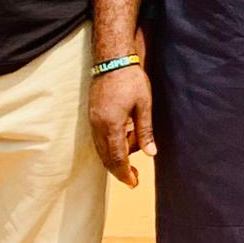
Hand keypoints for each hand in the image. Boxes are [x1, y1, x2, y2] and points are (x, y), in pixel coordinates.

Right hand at [90, 62, 155, 184]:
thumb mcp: (144, 105)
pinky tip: (120, 145)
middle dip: (119, 171)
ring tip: (131, 161)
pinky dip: (108, 147)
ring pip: (100, 149)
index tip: (133, 183)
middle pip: (106, 157)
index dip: (125, 173)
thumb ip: (145, 131)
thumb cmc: (130, 79)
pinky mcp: (92, 114)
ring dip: (114, 159)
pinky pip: (98, 138)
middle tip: (134, 179)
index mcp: (111, 125)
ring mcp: (92, 120)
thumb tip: (150, 154)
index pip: (117, 158)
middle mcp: (98, 126)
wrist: (112, 59)